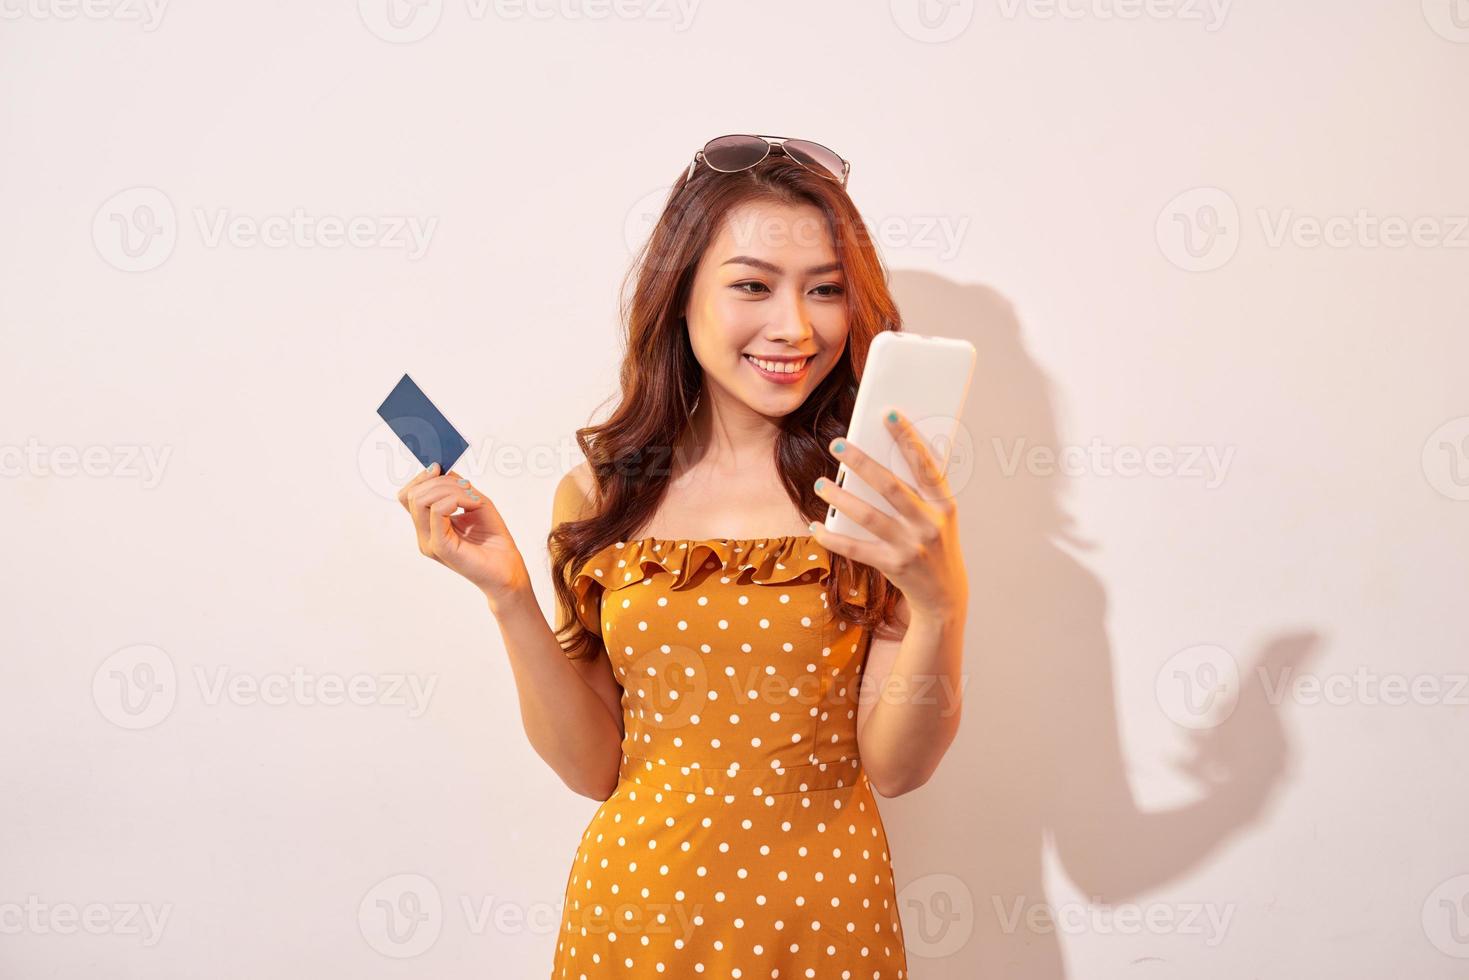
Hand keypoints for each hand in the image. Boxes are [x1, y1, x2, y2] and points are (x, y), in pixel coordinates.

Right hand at [397, 464, 530, 603]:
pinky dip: (456, 499)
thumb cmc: (493, 537)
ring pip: (422, 500)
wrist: (507, 567)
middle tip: (466, 487)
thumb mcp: (473, 502)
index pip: (408, 496)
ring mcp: (429, 542)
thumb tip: (438, 469)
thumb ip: (454, 486)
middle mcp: (424, 535)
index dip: (421, 478)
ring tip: (472, 498)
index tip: (439, 467)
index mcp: (428, 525)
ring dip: (450, 489)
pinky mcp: (440, 547)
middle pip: (413, 495)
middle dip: (439, 481)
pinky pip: (437, 511)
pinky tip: (473, 504)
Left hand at [810, 408, 967, 620]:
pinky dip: (833, 538)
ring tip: (820, 484)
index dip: (908, 438)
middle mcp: (930, 524)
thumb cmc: (936, 544)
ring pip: (869, 516)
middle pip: (890, 486)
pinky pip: (857, 549)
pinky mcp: (894, 566)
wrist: (944, 596)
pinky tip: (815, 526)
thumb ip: (919, 490)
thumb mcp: (939, 515)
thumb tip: (884, 453)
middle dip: (861, 463)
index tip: (889, 413)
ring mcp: (912, 546)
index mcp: (945, 504)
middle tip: (837, 444)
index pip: (926, 464)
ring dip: (841, 498)